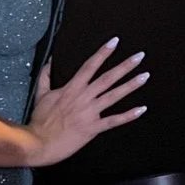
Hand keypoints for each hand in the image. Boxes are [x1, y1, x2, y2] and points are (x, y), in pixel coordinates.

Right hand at [27, 37, 147, 166]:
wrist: (39, 143)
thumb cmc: (40, 120)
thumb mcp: (41, 94)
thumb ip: (46, 76)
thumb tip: (50, 61)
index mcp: (72, 88)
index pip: (90, 66)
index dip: (103, 53)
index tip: (114, 42)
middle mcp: (84, 97)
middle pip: (108, 78)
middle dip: (125, 66)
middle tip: (140, 56)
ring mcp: (90, 113)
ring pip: (114, 95)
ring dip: (131, 85)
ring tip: (145, 76)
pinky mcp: (93, 128)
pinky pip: (114, 120)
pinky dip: (128, 115)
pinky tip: (141, 109)